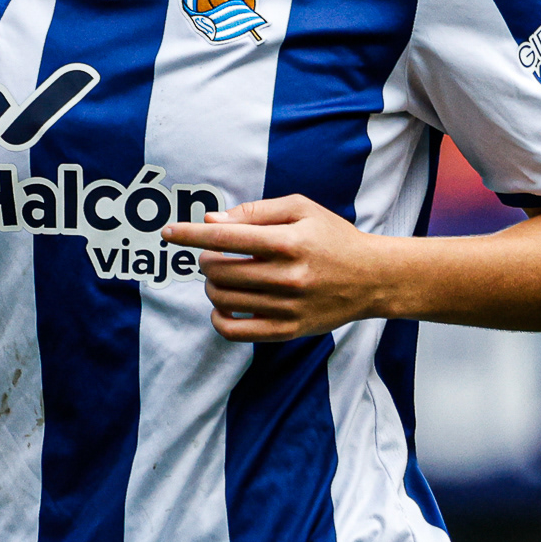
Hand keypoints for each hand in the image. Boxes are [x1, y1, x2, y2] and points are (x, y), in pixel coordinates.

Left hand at [162, 194, 392, 341]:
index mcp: (288, 241)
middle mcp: (288, 276)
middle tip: (214, 255)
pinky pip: (236, 332)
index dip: (190, 234)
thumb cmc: (332, 236)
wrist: (372, 278)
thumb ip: (254, 212)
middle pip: (219, 270)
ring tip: (222, 277)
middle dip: (205, 259)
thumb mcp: (301, 208)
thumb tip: (211, 222)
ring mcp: (287, 307)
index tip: (168, 232)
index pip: (225, 238)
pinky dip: (218, 319)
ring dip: (211, 285)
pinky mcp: (288, 331)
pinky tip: (223, 306)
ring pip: (223, 299)